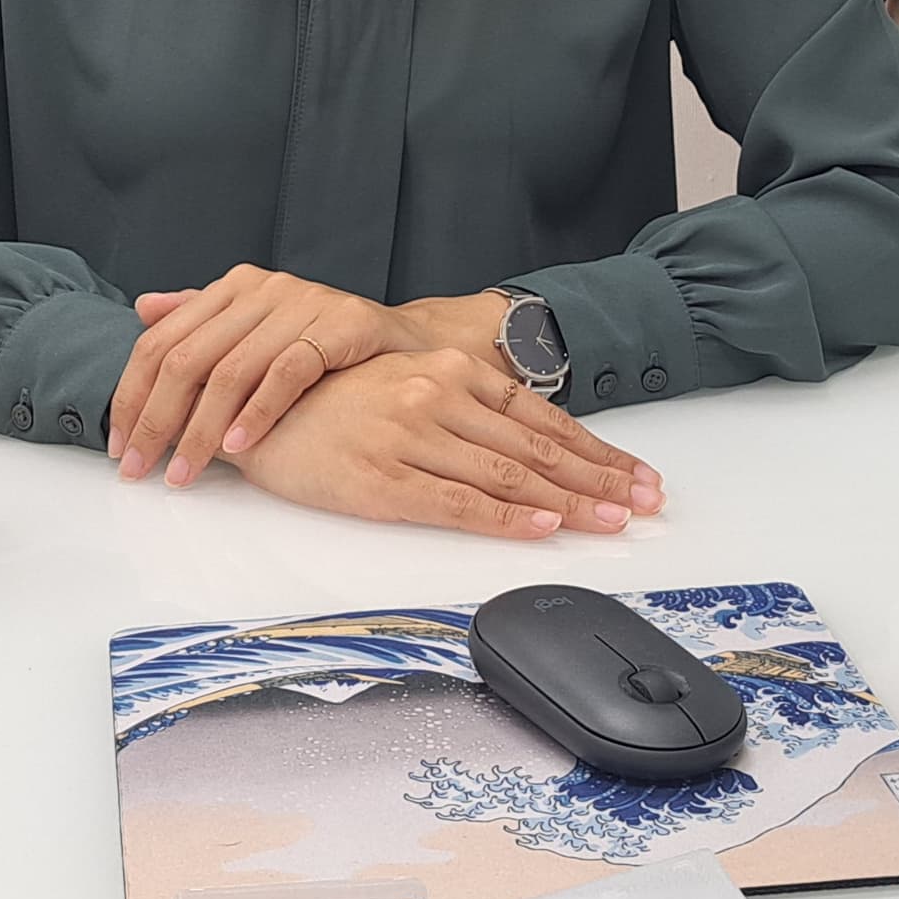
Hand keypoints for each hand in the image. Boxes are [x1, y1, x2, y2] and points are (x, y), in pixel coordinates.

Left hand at [111, 266, 417, 482]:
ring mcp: (302, 302)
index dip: (132, 396)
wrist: (408, 343)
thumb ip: (202, 320)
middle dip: (156, 421)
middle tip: (139, 470)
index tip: (120, 448)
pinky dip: (258, 412)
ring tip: (184, 474)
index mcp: (233, 287)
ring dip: (200, 431)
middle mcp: (262, 288)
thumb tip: (142, 308)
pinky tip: (237, 447)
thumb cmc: (327, 345)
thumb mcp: (259, 329)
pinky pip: (288, 372)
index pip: (161, 342)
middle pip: (186, 358)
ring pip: (230, 371)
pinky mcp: (341, 324)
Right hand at [222, 349, 664, 538]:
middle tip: (646, 505)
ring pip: (508, 475)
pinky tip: (541, 526)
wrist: (252, 408)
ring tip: (611, 522)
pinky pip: (457, 502)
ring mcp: (411, 437)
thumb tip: (529, 442)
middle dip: (600, 480)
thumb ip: (463, 406)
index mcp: (449, 371)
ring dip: (569, 502)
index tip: (637, 477)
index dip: (596, 451)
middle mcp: (437, 396)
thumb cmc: (331, 400)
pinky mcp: (382, 480)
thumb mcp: (406, 386)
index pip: (540, 417)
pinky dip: (505, 516)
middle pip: (537, 447)